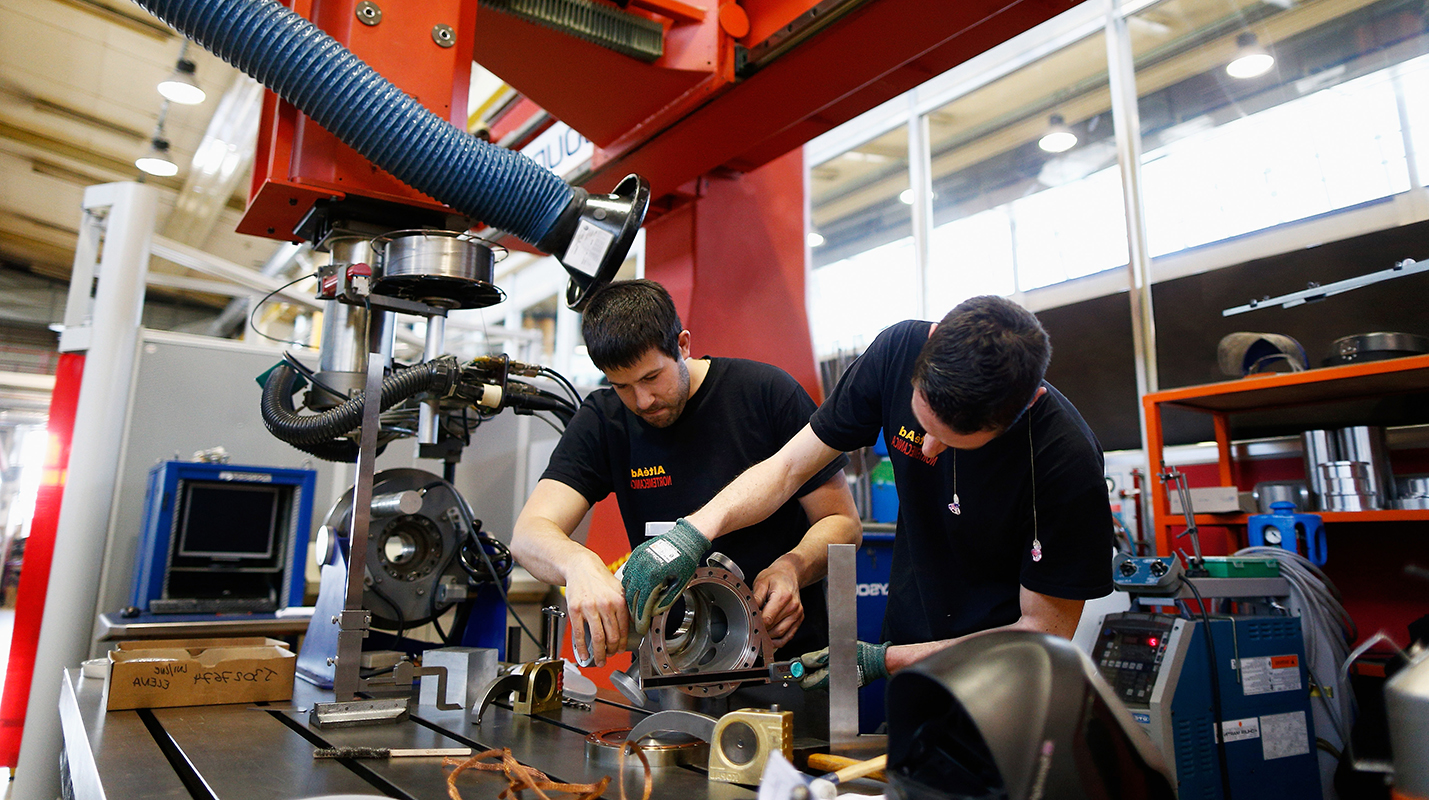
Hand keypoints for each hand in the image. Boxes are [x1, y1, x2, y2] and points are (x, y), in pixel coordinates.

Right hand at [564, 553, 629, 666]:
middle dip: (611, 651)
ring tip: (599, 660)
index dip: (622, 643)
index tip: (619, 650)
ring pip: (597, 638)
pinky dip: (582, 648)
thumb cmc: (599, 579)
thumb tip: (632, 625)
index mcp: (618, 601)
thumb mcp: (618, 589)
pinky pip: (579, 634)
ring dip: (599, 654)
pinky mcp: (575, 610)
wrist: (580, 567)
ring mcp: (589, 608)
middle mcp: (605, 604)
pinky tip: (584, 655)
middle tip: (609, 656)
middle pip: (611, 636)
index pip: (623, 629)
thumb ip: (625, 607)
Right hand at [621, 518, 710, 635]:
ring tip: (635, 608)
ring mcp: (637, 560)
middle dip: (634, 611)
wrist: (684, 540)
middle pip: (632, 597)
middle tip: (637, 620)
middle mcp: (642, 568)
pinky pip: (627, 574)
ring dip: (630, 599)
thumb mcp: (679, 584)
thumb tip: (654, 613)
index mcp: (654, 576)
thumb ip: (666, 600)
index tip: (640, 627)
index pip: (643, 604)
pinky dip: (629, 585)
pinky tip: (635, 591)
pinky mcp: (635, 555)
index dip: (641, 619)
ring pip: (627, 586)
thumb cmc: (685, 560)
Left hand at [752, 559, 803, 647]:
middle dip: (761, 631)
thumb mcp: (761, 582)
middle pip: (774, 628)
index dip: (756, 624)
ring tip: (759, 632)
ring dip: (769, 637)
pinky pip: (789, 636)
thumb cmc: (774, 577)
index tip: (749, 623)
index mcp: (783, 597)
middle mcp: (793, 607)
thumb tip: (751, 612)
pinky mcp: (799, 618)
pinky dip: (779, 641)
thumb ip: (755, 598)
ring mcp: (797, 613)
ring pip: (781, 634)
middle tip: (752, 628)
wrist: (789, 574)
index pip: (767, 619)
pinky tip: (770, 639)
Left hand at [797, 641, 889, 689]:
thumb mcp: (834, 652)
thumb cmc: (861, 656)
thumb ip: (817, 658)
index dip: (799, 673)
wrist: (877, 662)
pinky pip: (827, 678)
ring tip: (824, 658)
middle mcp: (831, 686)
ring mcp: (836, 686)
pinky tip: (831, 663)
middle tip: (808, 660)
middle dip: (807, 671)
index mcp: (828, 679)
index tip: (796, 665)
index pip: (804, 683)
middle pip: (810, 681)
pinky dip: (825, 671)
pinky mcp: (840, 683)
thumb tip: (803, 661)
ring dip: (817, 670)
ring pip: (819, 679)